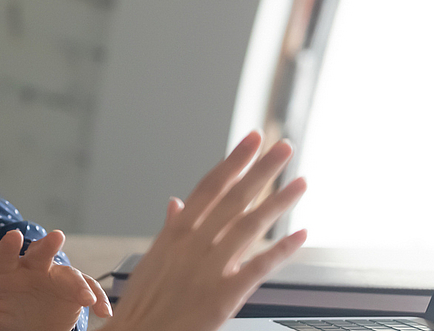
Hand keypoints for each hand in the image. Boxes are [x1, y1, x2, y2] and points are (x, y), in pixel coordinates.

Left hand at [0, 229, 110, 330]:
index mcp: (7, 270)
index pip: (6, 253)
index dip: (9, 244)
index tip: (12, 236)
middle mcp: (33, 270)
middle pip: (41, 254)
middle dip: (48, 246)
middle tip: (56, 237)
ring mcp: (55, 281)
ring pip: (69, 275)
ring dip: (78, 283)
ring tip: (84, 297)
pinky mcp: (74, 295)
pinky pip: (89, 293)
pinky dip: (98, 300)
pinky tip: (102, 311)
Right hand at [101, 131, 307, 330]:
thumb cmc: (144, 303)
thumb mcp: (152, 258)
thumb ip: (170, 228)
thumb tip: (175, 202)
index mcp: (175, 234)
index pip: (209, 188)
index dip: (232, 163)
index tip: (250, 141)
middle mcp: (192, 245)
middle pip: (233, 199)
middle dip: (261, 171)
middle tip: (282, 148)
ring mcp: (208, 268)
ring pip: (249, 227)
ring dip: (278, 203)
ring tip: (300, 183)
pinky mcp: (224, 295)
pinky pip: (259, 268)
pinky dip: (281, 250)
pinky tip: (300, 235)